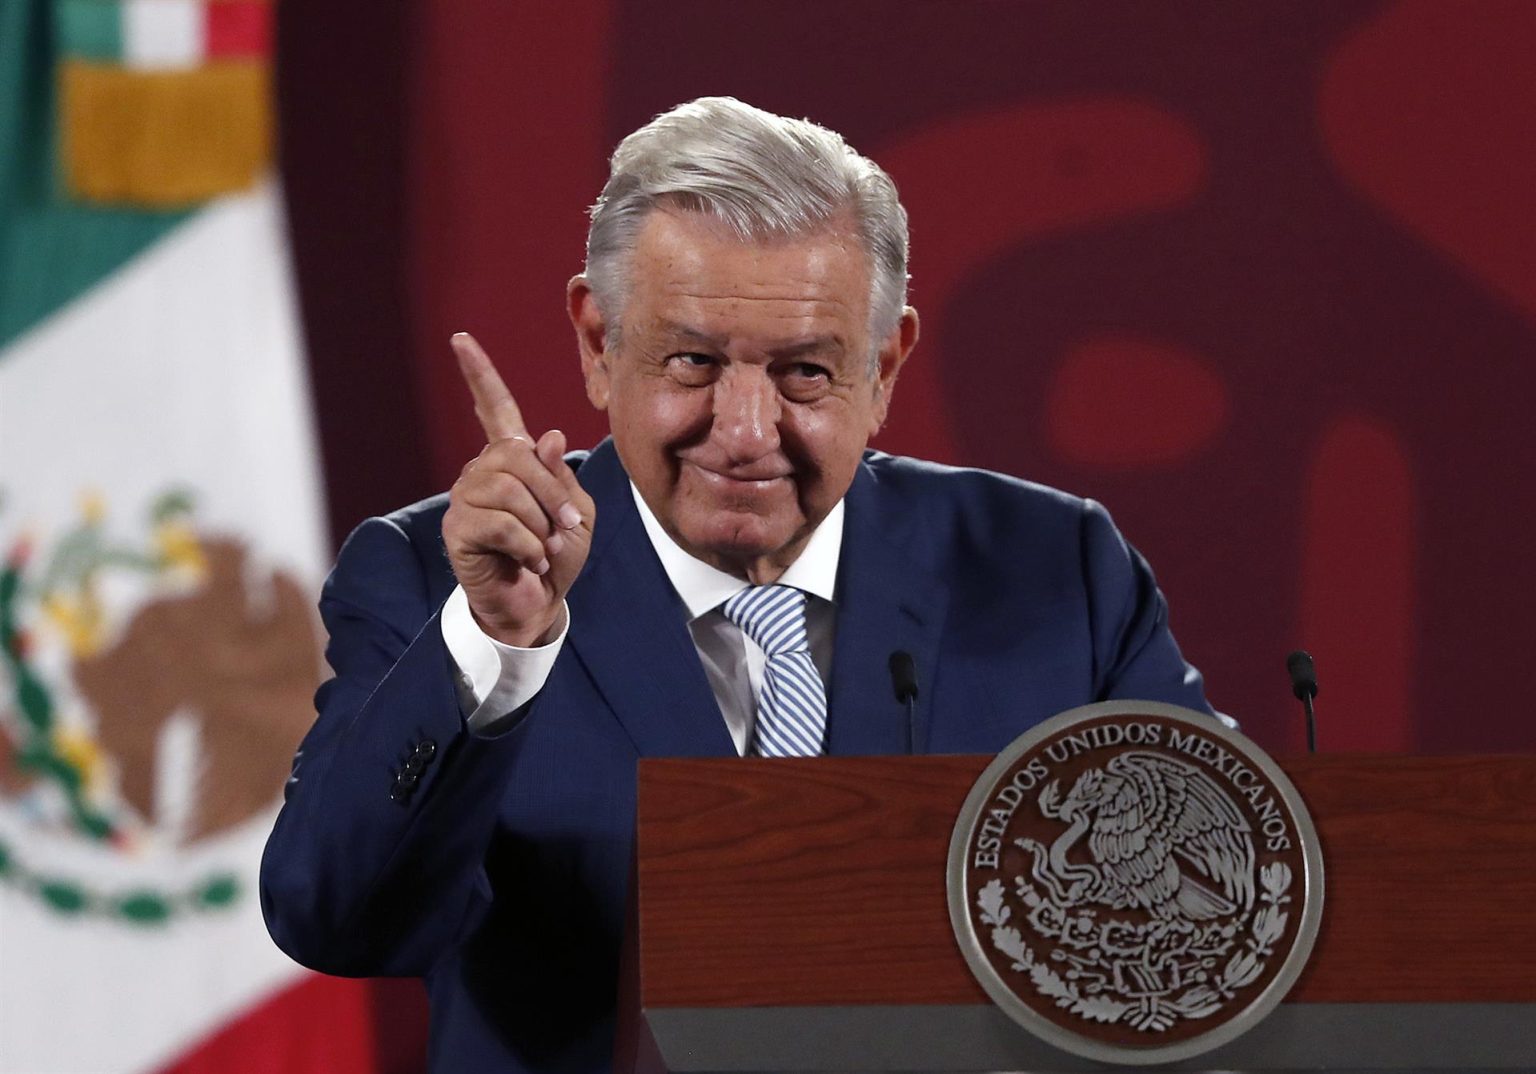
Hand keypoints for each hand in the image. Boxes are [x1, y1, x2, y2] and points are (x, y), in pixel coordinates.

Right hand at [442, 333, 594, 646]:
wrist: (539, 603)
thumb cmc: (557, 555)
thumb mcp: (576, 512)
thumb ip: (563, 477)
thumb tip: (547, 437)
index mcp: (512, 460)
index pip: (493, 408)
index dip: (479, 374)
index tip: (460, 340)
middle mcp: (482, 471)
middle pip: (519, 456)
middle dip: (553, 494)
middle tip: (565, 527)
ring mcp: (465, 498)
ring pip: (510, 490)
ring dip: (542, 524)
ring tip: (545, 547)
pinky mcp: (458, 528)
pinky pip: (502, 523)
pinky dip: (529, 545)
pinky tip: (529, 559)